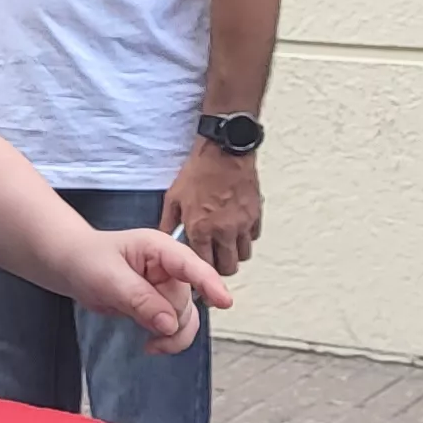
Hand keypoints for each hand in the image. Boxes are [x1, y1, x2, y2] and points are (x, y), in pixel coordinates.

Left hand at [61, 226, 232, 356]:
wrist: (73, 266)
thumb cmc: (88, 261)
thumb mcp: (109, 278)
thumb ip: (140, 300)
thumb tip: (170, 324)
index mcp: (160, 249)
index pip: (191, 266)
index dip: (209, 283)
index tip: (224, 302)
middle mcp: (171, 267)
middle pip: (186, 301)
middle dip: (167, 318)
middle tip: (135, 314)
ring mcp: (168, 287)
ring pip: (186, 318)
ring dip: (172, 335)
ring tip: (150, 344)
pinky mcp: (162, 305)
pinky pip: (178, 327)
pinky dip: (169, 340)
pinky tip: (151, 346)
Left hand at [163, 144, 263, 274]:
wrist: (224, 152)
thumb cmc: (197, 172)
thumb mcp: (173, 197)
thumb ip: (169, 223)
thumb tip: (167, 240)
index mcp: (201, 229)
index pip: (204, 266)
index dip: (200, 270)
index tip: (197, 268)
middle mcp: (224, 231)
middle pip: (228, 268)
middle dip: (219, 266)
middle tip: (213, 257)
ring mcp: (242, 224)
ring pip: (243, 255)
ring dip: (233, 252)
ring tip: (224, 242)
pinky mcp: (256, 215)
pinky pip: (253, 237)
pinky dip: (245, 237)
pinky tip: (235, 226)